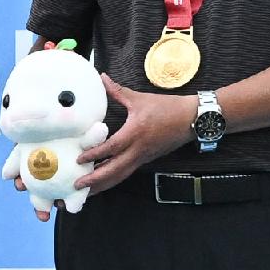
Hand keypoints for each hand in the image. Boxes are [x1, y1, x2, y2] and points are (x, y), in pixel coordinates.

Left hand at [71, 79, 198, 195]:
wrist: (191, 119)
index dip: (95, 154)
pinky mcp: (147, 159)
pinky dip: (114, 178)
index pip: (111, 148)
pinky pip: (127, 172)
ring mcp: (143, 157)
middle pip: (115, 170)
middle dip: (96, 180)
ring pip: (121, 175)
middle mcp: (138, 150)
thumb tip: (102, 77)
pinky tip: (104, 181)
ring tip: (87, 192)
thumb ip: (118, 91)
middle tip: (77, 185)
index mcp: (135, 133)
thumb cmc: (167, 108)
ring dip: (104, 184)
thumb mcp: (139, 99)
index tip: (79, 159)